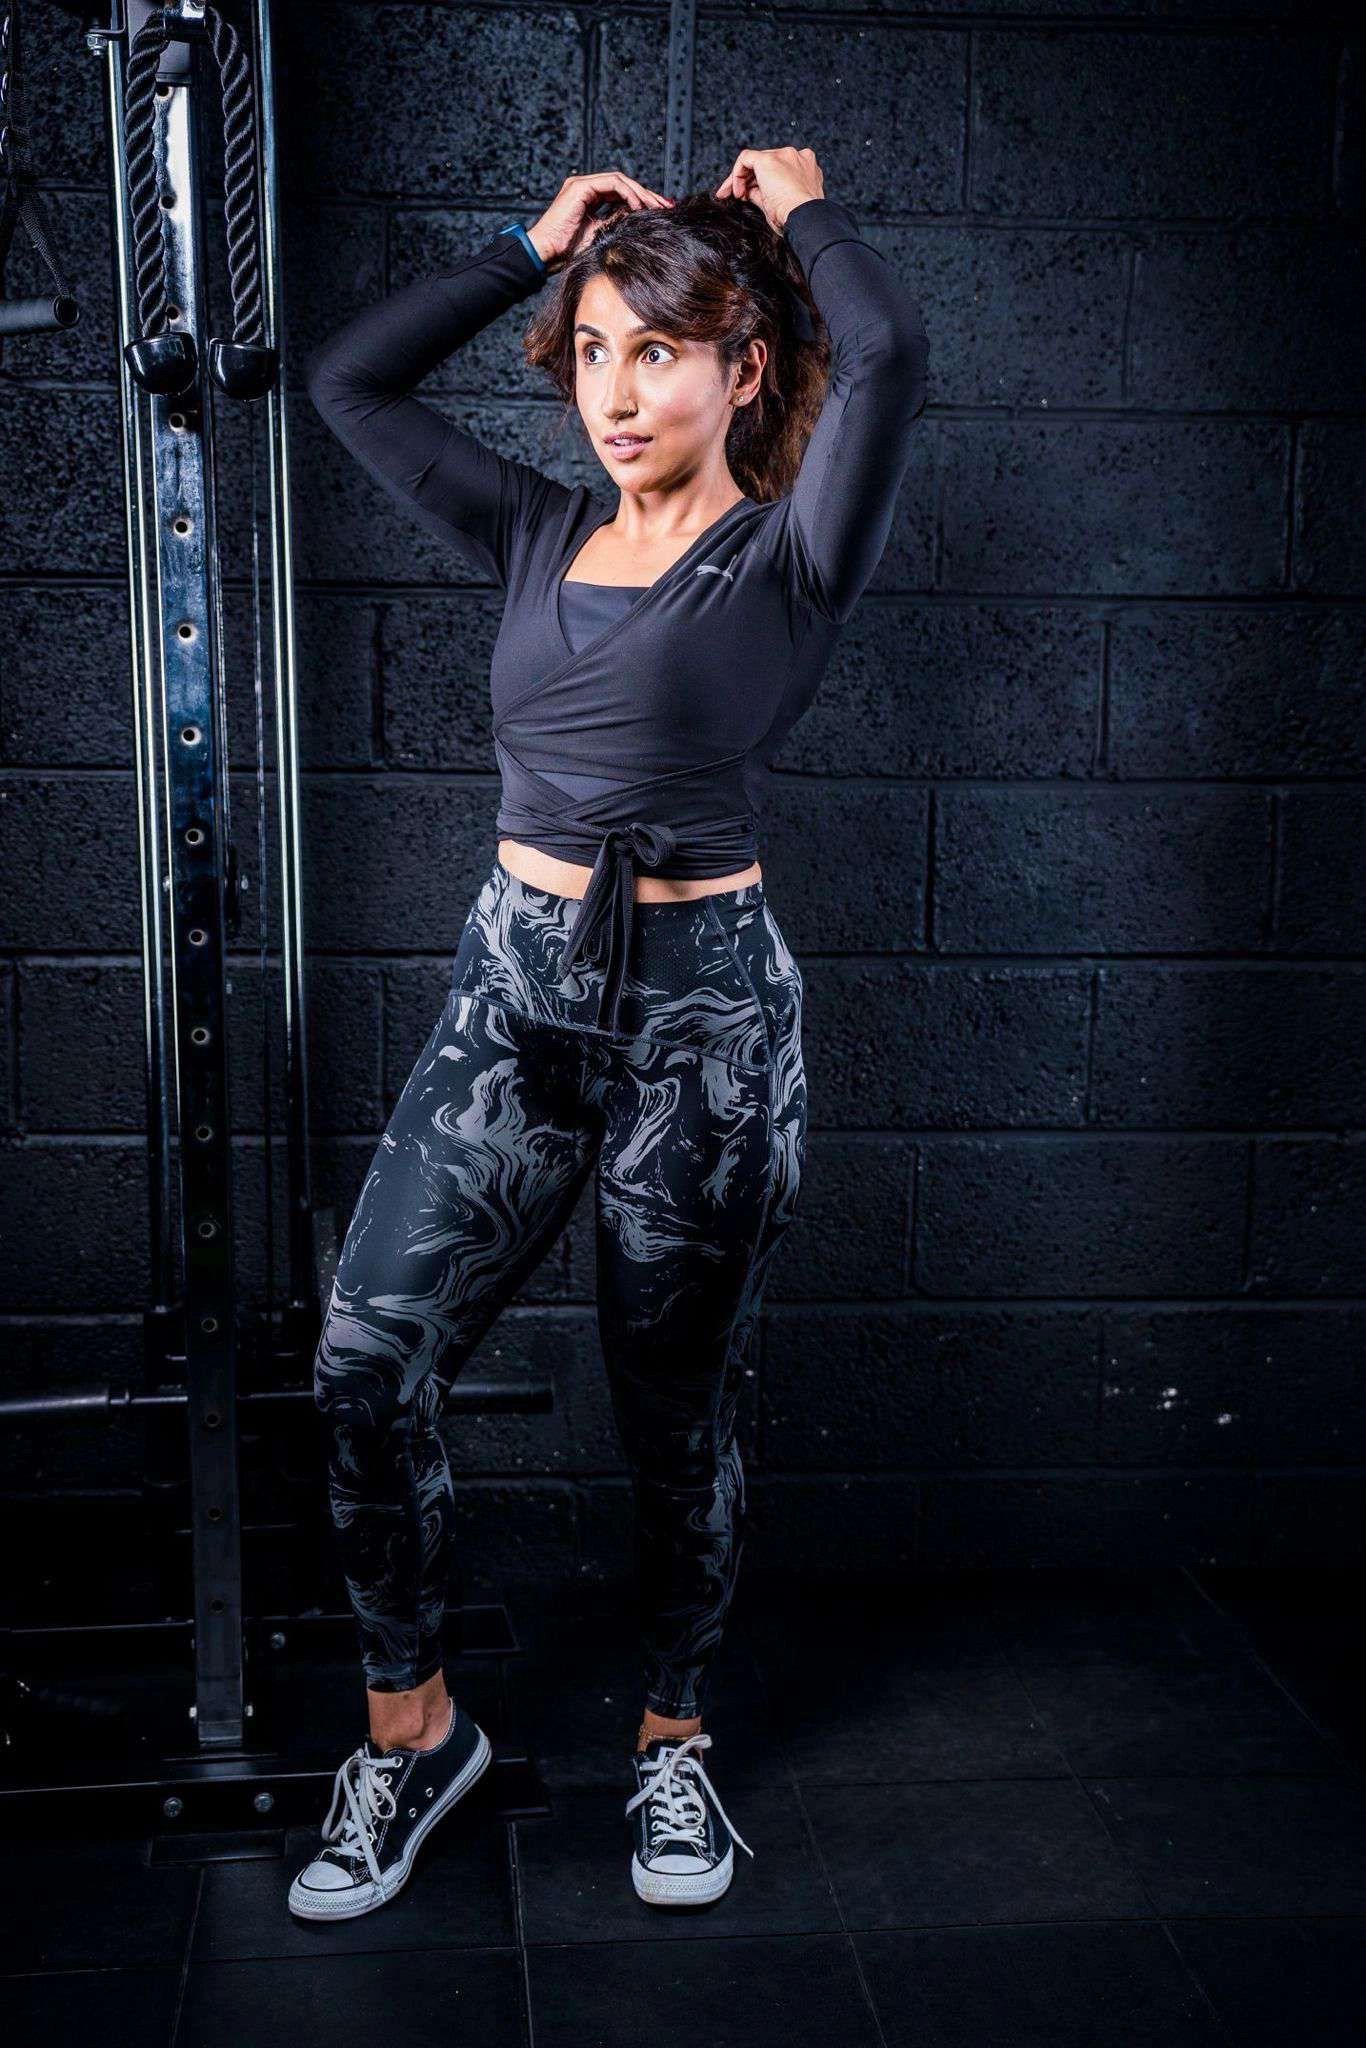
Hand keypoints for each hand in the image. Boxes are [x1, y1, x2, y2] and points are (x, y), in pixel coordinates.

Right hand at [526, 170, 674, 271]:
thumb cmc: (568, 251)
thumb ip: (616, 223)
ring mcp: (582, 184)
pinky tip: (638, 206)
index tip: (660, 212)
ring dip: (640, 192)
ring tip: (655, 206)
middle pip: (623, 184)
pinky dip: (627, 193)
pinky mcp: (580, 186)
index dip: (642, 201)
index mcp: (590, 198)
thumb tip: (637, 218)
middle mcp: (586, 187)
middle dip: (646, 194)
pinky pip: (612, 183)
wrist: (547, 254)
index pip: (621, 193)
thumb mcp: (600, 235)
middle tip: (666, 206)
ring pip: (620, 180)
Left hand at [714, 145, 824, 233]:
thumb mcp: (781, 205)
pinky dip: (737, 174)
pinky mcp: (769, 160)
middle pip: (766, 164)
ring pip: (755, 160)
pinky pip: (745, 158)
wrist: (805, 218)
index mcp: (805, 168)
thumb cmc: (798, 219)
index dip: (762, 183)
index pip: (778, 170)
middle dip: (750, 180)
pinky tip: (737, 191)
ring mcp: (783, 156)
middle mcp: (796, 157)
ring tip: (737, 196)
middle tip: (739, 197)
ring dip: (741, 179)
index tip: (753, 197)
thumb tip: (750, 193)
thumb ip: (766, 194)